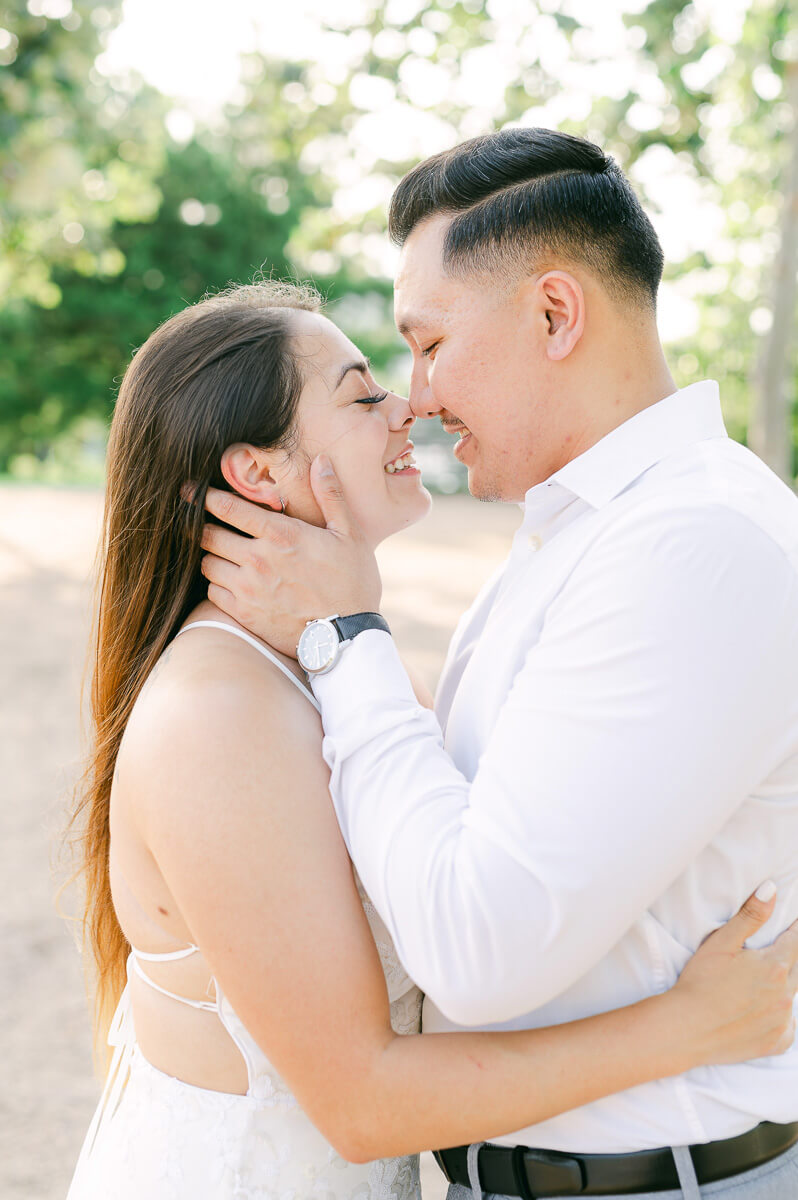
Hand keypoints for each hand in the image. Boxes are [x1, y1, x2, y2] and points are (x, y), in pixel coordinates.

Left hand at [196, 456, 381, 656]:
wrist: (348, 637)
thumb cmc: (352, 583)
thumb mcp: (350, 535)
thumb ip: (331, 496)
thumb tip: (321, 461)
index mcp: (281, 535)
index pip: (228, 508)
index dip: (205, 497)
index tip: (193, 491)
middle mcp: (258, 560)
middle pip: (208, 535)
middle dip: (202, 525)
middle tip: (204, 522)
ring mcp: (248, 589)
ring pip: (207, 564)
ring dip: (211, 556)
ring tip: (222, 553)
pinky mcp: (244, 614)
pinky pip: (212, 593)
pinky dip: (216, 585)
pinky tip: (230, 581)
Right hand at [671, 884, 797, 1067]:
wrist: (686, 1029)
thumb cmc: (700, 982)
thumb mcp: (722, 942)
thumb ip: (751, 916)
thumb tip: (772, 889)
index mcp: (774, 966)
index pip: (795, 941)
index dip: (795, 930)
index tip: (794, 924)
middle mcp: (785, 994)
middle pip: (797, 968)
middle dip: (790, 957)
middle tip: (776, 953)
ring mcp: (782, 1021)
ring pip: (793, 996)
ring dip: (785, 985)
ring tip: (766, 981)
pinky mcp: (775, 1042)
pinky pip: (788, 1027)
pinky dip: (782, 1018)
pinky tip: (769, 1012)